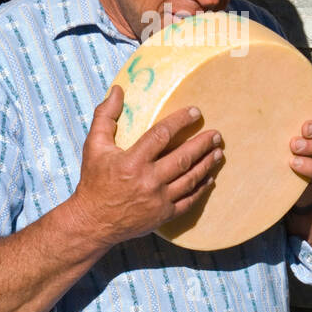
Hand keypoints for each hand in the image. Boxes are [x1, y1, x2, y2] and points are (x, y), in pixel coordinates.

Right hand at [66, 85, 223, 248]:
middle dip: (203, 144)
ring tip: (218, 152)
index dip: (181, 121)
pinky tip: (209, 179)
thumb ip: (105, 116)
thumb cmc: (94, 181)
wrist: (93, 222)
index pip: (162, 134)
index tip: (196, 112)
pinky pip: (188, 201)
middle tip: (217, 135)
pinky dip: (201, 189)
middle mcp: (148, 181)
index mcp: (132, 161)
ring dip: (207, 164)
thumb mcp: (94, 145)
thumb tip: (117, 90)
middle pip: (183, 158)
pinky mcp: (163, 215)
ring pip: (190, 179)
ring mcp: (158, 200)